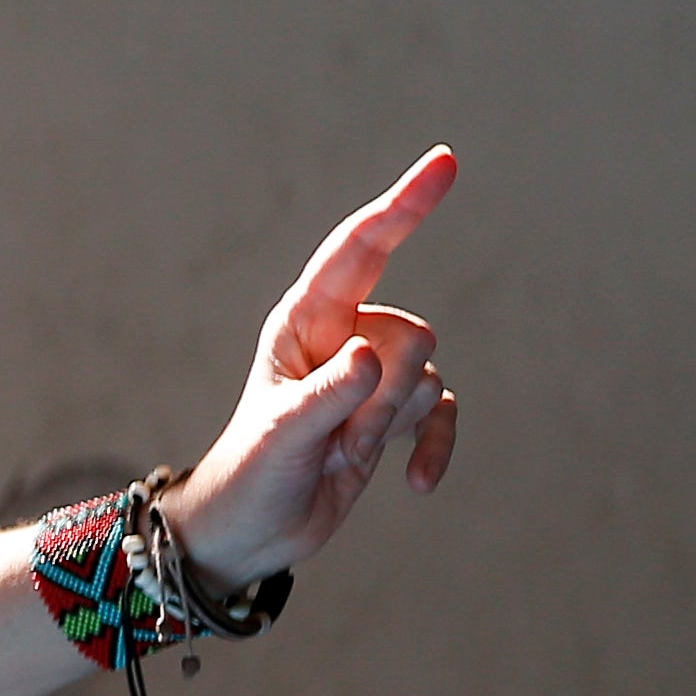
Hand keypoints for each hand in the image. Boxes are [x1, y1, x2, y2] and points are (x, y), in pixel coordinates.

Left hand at [160, 147, 461, 583]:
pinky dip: (433, 448)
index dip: (403, 205)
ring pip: (426, 376)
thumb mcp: (285, 437)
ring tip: (339, 455)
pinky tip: (416, 485)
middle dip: (385, 393)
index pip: (361, 250)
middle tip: (334, 437)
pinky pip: (440, 413)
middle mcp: (341, 336)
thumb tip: (375, 355)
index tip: (445, 163)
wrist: (250, 532)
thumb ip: (332, 396)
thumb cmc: (253, 475)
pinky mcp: (391, 412)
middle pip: (409, 334)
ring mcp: (370, 375)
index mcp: (303, 322)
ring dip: (391, 426)